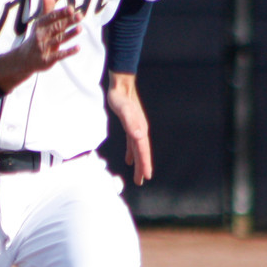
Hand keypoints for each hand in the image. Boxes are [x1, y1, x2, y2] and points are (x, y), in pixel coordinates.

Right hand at [0, 0, 81, 92]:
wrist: (24, 60)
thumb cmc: (37, 38)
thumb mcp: (40, 24)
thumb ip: (47, 9)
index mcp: (40, 25)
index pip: (51, 17)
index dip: (61, 13)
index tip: (71, 9)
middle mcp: (40, 35)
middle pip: (56, 27)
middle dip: (68, 21)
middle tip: (80, 16)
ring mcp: (43, 48)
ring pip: (58, 40)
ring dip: (69, 34)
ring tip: (80, 28)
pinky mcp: (47, 60)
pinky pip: (59, 55)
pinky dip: (68, 51)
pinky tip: (78, 48)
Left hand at [106, 71, 151, 185]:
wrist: (121, 84)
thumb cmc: (120, 96)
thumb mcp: (123, 109)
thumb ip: (130, 121)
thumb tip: (139, 136)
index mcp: (140, 129)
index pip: (143, 150)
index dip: (144, 164)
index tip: (146, 177)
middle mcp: (140, 130)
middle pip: (142, 152)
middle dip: (142, 167)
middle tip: (141, 182)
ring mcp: (136, 128)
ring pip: (138, 150)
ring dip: (139, 162)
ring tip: (138, 175)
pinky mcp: (131, 126)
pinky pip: (132, 144)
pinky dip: (131, 153)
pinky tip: (129, 160)